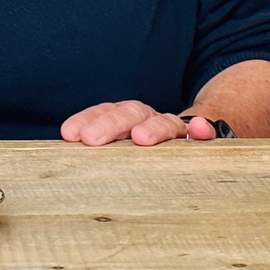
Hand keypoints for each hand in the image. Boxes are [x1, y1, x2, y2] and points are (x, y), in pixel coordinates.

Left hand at [60, 101, 220, 145]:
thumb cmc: (142, 152)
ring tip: (141, 138)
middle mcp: (148, 119)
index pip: (105, 112)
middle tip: (92, 138)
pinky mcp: (200, 138)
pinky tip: (199, 130)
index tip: (70, 134)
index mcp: (126, 119)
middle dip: (111, 124)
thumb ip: (98, 152)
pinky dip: (201, 129)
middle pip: (130, 113)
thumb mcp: (117, 150)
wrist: (193, 133)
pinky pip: (203, 132)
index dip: (87, 120)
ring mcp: (173, 128)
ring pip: (164, 122)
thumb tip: (66, 157)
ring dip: (153, 128)